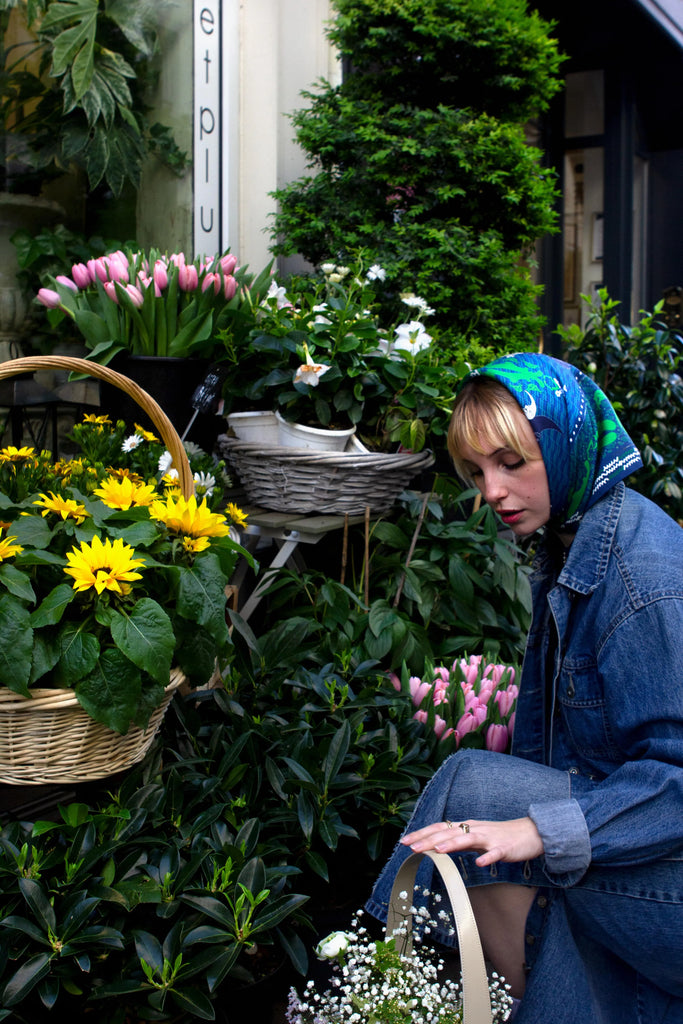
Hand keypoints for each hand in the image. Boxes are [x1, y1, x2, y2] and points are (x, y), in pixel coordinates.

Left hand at [401, 817, 543, 867]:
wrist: (530, 833)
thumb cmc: (501, 837)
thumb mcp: (476, 838)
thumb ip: (458, 842)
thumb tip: (437, 848)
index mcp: (466, 827)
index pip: (439, 828)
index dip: (422, 834)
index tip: (404, 841)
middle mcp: (475, 829)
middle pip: (448, 832)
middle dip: (428, 839)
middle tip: (411, 847)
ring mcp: (489, 838)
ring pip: (467, 839)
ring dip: (451, 844)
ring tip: (436, 851)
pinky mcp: (504, 848)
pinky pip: (495, 853)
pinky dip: (486, 858)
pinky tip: (479, 864)